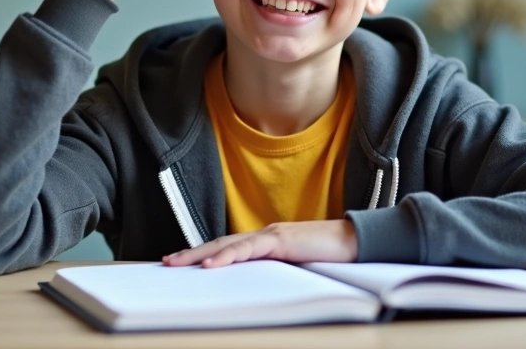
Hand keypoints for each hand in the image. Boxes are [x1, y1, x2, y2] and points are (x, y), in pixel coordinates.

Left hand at [163, 220, 357, 268]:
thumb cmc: (332, 258)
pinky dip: (228, 256)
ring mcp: (273, 235)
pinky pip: (250, 249)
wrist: (358, 243)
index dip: (205, 253)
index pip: (230, 247)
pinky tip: (211, 265)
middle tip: (167, 262)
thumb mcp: (297, 269)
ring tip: (178, 264)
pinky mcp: (282, 240)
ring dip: (201, 254)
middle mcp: (266, 234)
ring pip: (229, 244)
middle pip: (221, 243)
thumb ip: (277, 273)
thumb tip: (257, 290)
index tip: (182, 262)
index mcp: (268, 242)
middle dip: (193, 253)